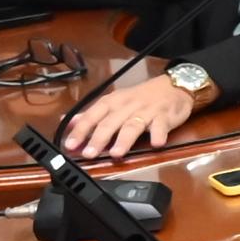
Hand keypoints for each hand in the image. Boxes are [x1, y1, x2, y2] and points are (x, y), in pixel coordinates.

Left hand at [63, 70, 200, 160]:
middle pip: (111, 122)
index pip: (92, 116)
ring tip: (116, 154)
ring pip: (133, 125)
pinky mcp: (165, 116)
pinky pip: (162, 126)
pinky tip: (156, 144)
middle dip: (99, 138)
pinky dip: (159, 134)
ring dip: (124, 140)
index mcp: (112, 102)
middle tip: (89, 154)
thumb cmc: (141, 97)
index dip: (80, 130)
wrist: (173, 86)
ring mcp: (147, 111)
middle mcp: (127, 106)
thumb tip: (66, 122)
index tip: (70, 145)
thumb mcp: (114, 102)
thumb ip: (92, 114)